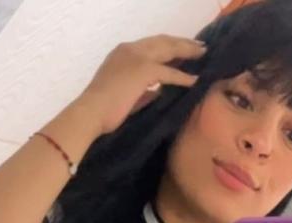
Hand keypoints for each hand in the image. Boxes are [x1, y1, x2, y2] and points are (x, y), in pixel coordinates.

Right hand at [73, 34, 205, 135]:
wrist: (90, 113)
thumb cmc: (101, 109)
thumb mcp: (123, 93)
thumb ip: (141, 90)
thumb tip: (157, 91)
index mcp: (121, 53)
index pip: (150, 45)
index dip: (167, 45)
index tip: (181, 49)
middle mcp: (130, 50)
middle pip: (162, 41)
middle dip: (181, 43)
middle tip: (199, 46)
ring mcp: (137, 58)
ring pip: (169, 49)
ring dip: (187, 51)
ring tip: (202, 54)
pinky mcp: (144, 71)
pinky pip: (169, 72)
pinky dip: (183, 76)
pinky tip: (194, 80)